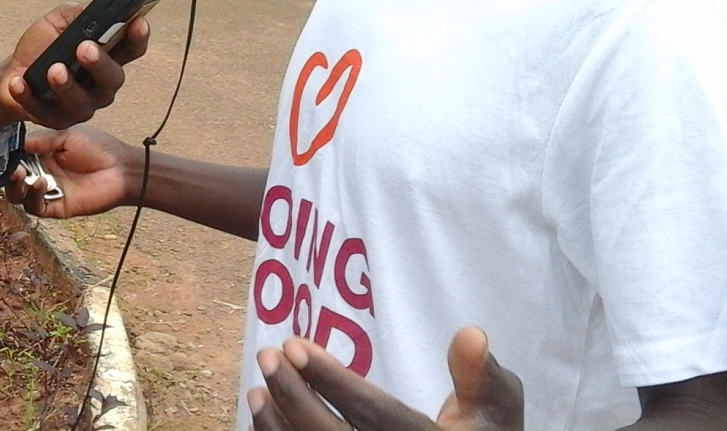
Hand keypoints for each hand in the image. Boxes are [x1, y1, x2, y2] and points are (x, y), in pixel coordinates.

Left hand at [4, 2, 149, 129]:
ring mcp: (80, 105)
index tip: (137, 22)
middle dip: (100, 63)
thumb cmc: (42, 47)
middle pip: (112, 78)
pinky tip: (18, 82)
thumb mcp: (58, 22)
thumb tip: (95, 8)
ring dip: (67, 85)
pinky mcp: (55, 119)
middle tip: (85, 48)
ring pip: (81, 101)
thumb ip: (78, 14)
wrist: (11, 71)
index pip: (131, 48)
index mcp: (107, 57)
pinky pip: (44, 111)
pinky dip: (29, 96)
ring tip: (53, 69)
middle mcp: (100, 85)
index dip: (138, 37)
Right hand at [4, 125, 135, 218]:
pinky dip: (33, 196)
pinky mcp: (57, 207)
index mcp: (43, 155)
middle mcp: (43, 173)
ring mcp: (49, 191)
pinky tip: (41, 183)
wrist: (122, 168)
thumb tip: (16, 143)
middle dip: (8, 174)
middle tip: (11, 167)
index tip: (5, 151)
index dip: (9, 157)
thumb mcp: (67, 136)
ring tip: (20, 174)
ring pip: (19, 196)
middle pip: (13, 179)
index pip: (17, 158)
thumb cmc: (99, 147)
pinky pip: (36, 207)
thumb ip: (41, 140)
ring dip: (15, 186)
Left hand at [249, 329, 522, 430]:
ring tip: (258, 390)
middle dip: (294, 397)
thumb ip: (481, 374)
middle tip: (268, 355)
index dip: (333, 380)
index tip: (293, 344)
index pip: (375, 414)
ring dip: (277, 427)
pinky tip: (266, 419)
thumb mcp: (496, 408)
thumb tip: (470, 333)